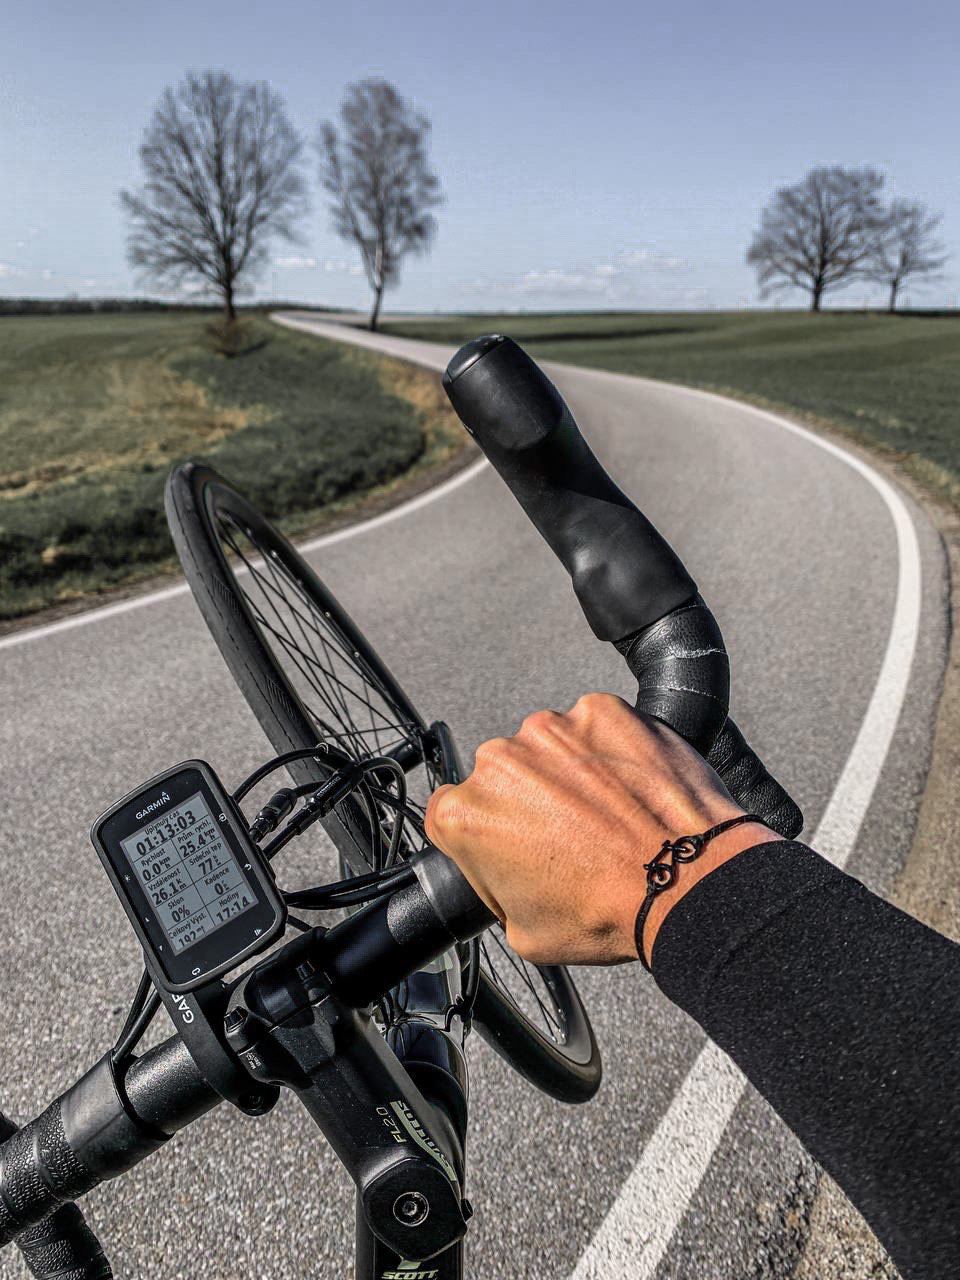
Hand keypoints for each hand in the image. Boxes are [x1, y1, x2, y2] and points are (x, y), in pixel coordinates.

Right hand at [425, 693, 774, 965]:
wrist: (688, 881)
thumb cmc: (609, 912)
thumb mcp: (525, 934)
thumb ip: (499, 888)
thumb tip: (507, 873)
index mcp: (468, 815)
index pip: (450, 811)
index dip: (481, 833)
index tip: (509, 844)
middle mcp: (499, 761)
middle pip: (500, 774)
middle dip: (526, 800)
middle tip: (568, 836)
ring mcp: (552, 728)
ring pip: (547, 745)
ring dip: (567, 770)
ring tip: (608, 813)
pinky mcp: (600, 709)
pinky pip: (594, 725)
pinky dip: (609, 747)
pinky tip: (630, 787)